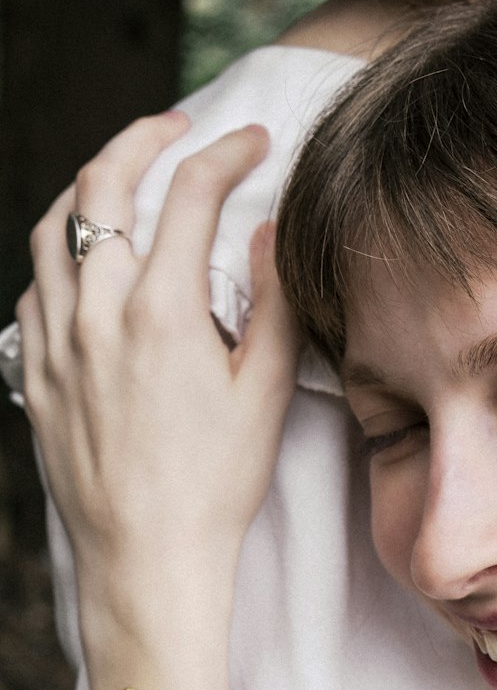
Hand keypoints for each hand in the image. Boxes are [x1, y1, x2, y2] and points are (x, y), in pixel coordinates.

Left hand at [17, 115, 298, 686]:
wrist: (147, 559)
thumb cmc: (214, 487)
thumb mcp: (262, 394)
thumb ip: (270, 304)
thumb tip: (266, 234)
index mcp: (164, 314)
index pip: (190, 196)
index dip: (227, 153)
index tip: (252, 142)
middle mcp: (98, 314)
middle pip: (103, 185)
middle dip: (143, 139)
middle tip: (178, 130)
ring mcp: (55, 342)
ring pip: (54, 227)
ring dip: (89, 188)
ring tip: (123, 182)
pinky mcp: (34, 373)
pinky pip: (34, 286)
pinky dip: (61, 254)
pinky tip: (88, 264)